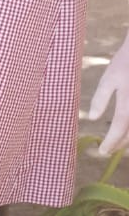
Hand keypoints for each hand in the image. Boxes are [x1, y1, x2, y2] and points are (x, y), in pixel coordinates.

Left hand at [90, 33, 128, 154]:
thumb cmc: (124, 63)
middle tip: (107, 151)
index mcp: (128, 102)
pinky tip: (126, 131)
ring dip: (128, 139)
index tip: (102, 152)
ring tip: (117, 145)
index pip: (120, 127)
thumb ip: (100, 99)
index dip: (111, 141)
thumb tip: (92, 118)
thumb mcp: (109, 78)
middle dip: (120, 144)